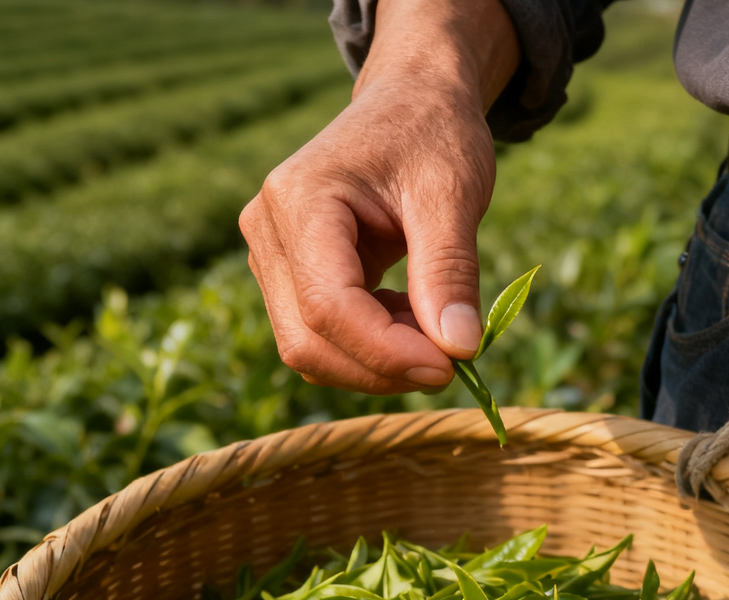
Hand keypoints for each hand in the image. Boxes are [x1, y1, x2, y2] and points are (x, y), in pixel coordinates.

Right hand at [239, 0, 519, 393]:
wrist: (410, 102)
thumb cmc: (432, 134)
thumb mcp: (453, 193)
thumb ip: (451, 271)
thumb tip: (460, 349)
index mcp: (299, 199)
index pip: (327, 305)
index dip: (385, 351)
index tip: (451, 366)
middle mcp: (268, 231)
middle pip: (308, 341)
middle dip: (381, 368)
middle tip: (451, 363)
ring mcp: (272, 258)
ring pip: (310, 349)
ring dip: (378, 363)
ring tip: (434, 331)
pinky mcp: (289, 278)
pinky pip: (322, 338)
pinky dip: (373, 349)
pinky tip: (414, 320)